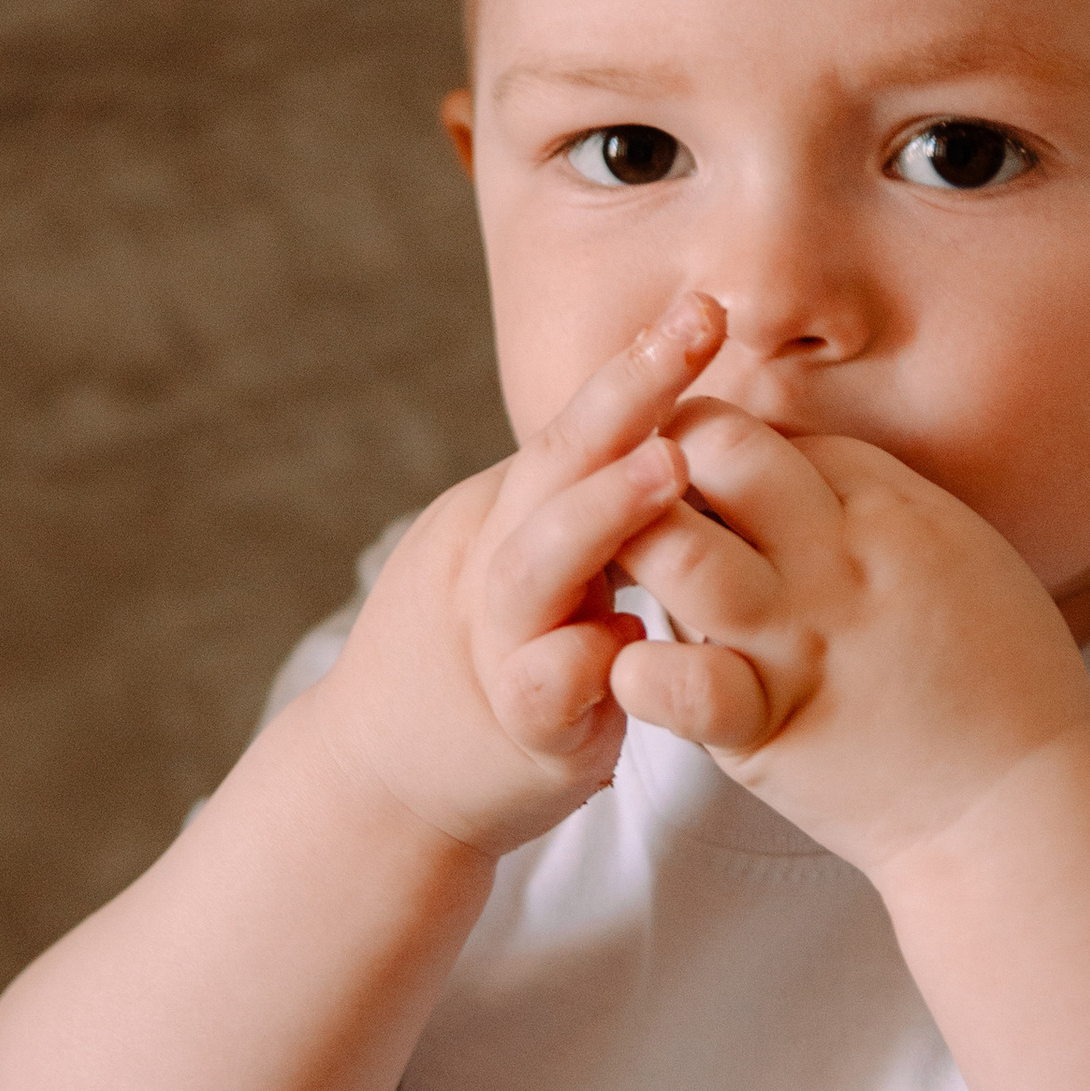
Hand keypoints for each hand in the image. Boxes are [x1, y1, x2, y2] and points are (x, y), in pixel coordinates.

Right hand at [306, 292, 727, 855]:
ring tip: (671, 466)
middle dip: (629, 390)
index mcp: (508, 516)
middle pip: (555, 463)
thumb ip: (582, 512)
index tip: (704, 304)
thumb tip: (681, 439)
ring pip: (540, 563)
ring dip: (605, 510)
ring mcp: (497, 642)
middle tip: (697, 327)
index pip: (576, 428)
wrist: (385, 786)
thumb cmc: (483, 666)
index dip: (638, 366)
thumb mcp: (527, 566)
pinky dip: (581, 661)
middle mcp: (494, 562)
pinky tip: (623, 638)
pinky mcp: (515, 728)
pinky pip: (543, 686)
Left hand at [610, 403, 1089, 879]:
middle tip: (639, 510)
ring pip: (681, 551)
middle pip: (719, 452)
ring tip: (627, 572)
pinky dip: (640, 668)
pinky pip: (678, 682)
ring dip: (637, 544)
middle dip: (660, 459)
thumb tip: (792, 465)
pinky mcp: (765, 732)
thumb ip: (874, 504)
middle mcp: (837, 565)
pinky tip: (631, 664)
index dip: (719, 451)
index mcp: (889, 511)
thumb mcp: (958, 550)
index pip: (769, 434)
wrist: (1022, 808)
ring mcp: (796, 646)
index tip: (708, 498)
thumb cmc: (997, 680)